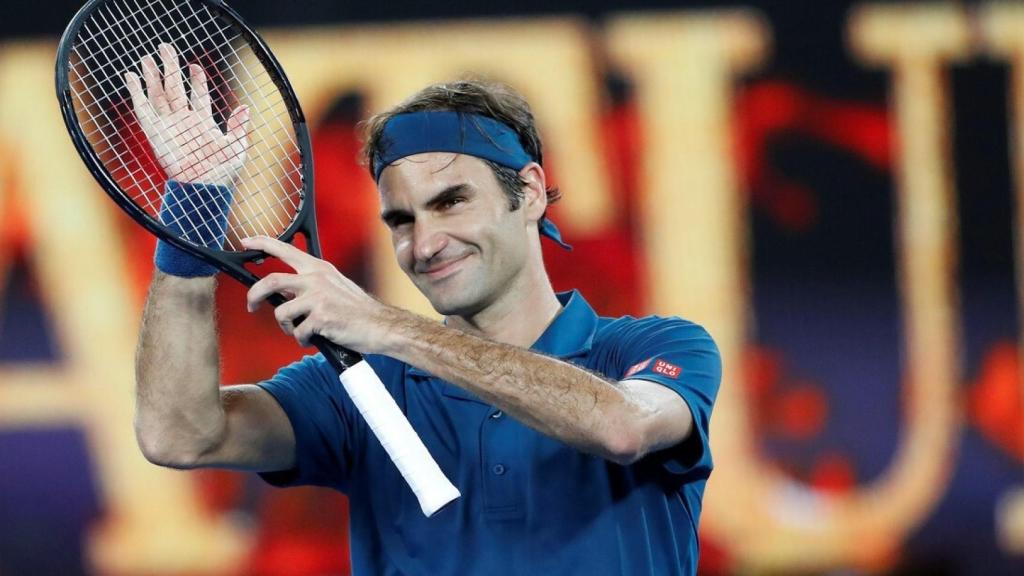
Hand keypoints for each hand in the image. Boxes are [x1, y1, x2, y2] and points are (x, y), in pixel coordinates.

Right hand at [124, 43, 249, 186]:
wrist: (204, 188)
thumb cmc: (222, 173)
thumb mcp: (236, 148)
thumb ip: (238, 127)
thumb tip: (244, 107)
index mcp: (203, 123)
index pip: (198, 95)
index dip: (196, 80)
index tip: (195, 66)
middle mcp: (183, 121)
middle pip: (174, 88)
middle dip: (170, 68)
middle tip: (165, 47)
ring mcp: (168, 125)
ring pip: (157, 95)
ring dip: (152, 76)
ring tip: (147, 57)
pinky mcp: (155, 132)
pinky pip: (143, 109)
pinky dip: (136, 93)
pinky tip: (131, 77)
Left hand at [242, 236, 396, 352]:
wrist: (380, 326)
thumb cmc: (357, 311)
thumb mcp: (333, 287)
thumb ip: (308, 286)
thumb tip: (282, 294)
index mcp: (319, 268)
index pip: (284, 249)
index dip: (261, 243)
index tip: (245, 242)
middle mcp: (316, 279)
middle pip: (270, 281)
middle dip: (254, 296)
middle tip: (251, 306)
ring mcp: (318, 298)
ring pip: (281, 313)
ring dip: (285, 327)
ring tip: (299, 331)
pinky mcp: (321, 318)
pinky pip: (297, 332)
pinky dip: (303, 340)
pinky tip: (316, 338)